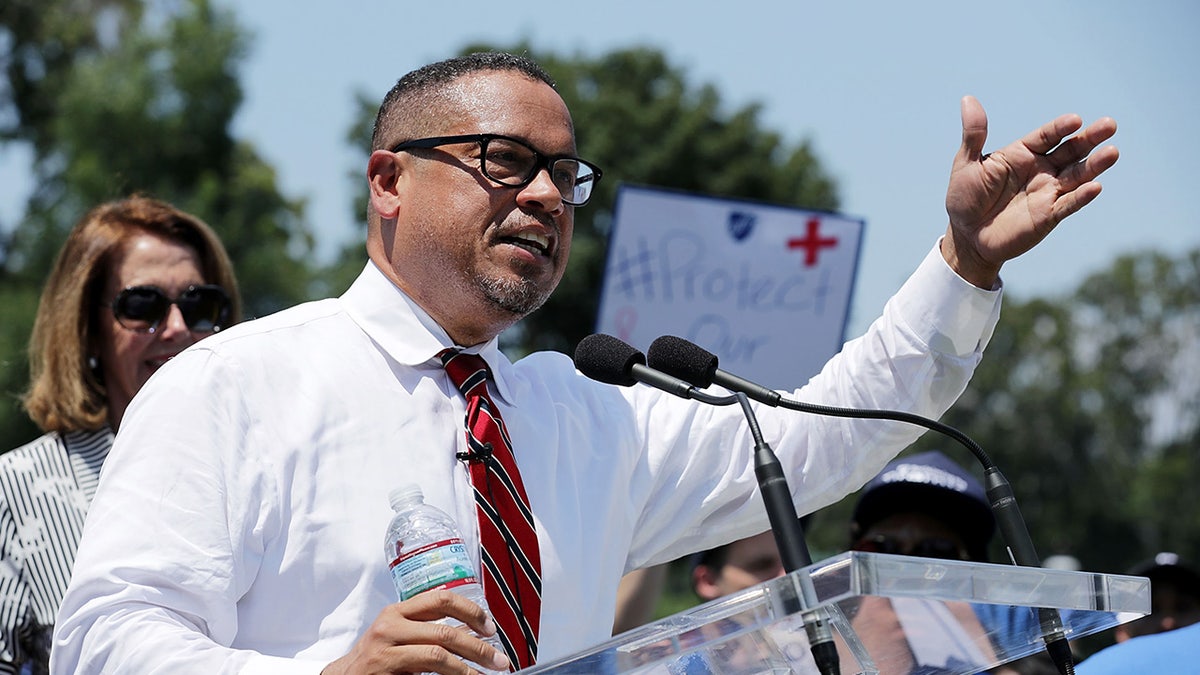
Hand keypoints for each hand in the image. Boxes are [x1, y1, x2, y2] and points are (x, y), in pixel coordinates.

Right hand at [321, 591, 509, 674]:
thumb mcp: (398, 635)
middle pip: (445, 631)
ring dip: (467, 669)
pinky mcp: (382, 671)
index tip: (490, 627)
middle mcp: (389, 626)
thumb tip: (473, 636)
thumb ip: (427, 629)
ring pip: (438, 655)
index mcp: (397, 611)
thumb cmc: (376, 658)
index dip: (471, 612)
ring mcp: (384, 650)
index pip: (442, 599)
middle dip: (479, 648)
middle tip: (499, 661)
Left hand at [942, 95, 1118, 287]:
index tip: (1075, 120)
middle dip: (1090, 139)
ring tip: (1112, 152)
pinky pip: (1068, 204)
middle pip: (1070, 151)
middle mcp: (1041, 169)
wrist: (966, 235)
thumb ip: (974, 134)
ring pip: (1077, 175)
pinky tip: (1095, 187)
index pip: (1047, 136)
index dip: (1060, 128)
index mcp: (1023, 153)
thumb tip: (968, 98)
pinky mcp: (1049, 215)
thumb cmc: (965, 197)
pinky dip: (1081, 196)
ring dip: (1094, 165)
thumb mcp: (967, 163)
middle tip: (1110, 124)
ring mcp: (1048, 192)